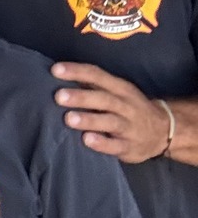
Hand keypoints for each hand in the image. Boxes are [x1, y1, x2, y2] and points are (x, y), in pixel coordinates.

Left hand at [52, 61, 171, 162]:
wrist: (163, 131)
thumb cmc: (128, 108)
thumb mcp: (116, 92)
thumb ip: (92, 85)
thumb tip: (59, 75)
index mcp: (120, 88)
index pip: (98, 75)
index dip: (77, 71)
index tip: (55, 70)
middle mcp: (125, 105)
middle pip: (103, 99)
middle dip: (81, 97)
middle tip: (59, 96)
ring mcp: (129, 127)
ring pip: (110, 121)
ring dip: (89, 120)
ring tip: (68, 118)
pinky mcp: (129, 147)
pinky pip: (116, 145)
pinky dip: (102, 143)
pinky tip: (87, 140)